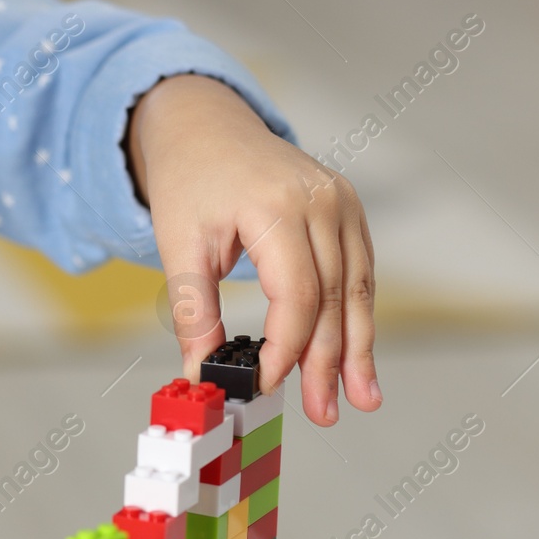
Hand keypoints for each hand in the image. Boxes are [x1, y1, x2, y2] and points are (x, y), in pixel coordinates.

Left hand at [127, 74, 380, 425]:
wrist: (207, 125)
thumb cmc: (190, 180)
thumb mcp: (177, 246)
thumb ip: (193, 312)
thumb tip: (201, 375)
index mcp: (276, 207)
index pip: (297, 295)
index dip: (286, 349)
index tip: (266, 385)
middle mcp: (322, 202)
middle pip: (335, 298)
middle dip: (329, 363)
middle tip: (325, 413)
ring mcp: (342, 203)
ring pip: (358, 289)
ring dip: (358, 349)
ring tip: (360, 397)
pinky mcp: (348, 211)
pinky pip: (360, 272)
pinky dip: (357, 316)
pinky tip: (355, 355)